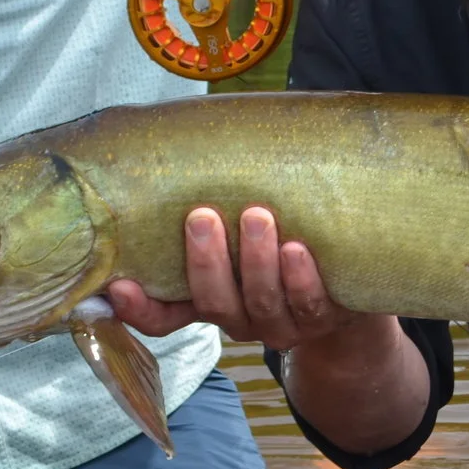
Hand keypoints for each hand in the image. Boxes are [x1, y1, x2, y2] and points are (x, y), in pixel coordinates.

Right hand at [107, 206, 377, 354]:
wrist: (349, 273)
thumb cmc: (279, 238)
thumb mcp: (239, 231)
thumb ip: (209, 208)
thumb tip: (177, 145)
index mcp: (210, 301)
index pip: (163, 317)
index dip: (139, 308)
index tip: (119, 285)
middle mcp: (242, 319)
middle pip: (215, 304)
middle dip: (207, 263)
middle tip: (202, 216)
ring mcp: (283, 323)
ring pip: (262, 304)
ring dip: (256, 262)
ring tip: (257, 216)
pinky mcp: (324, 317)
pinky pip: (310, 304)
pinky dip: (301, 278)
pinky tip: (297, 248)